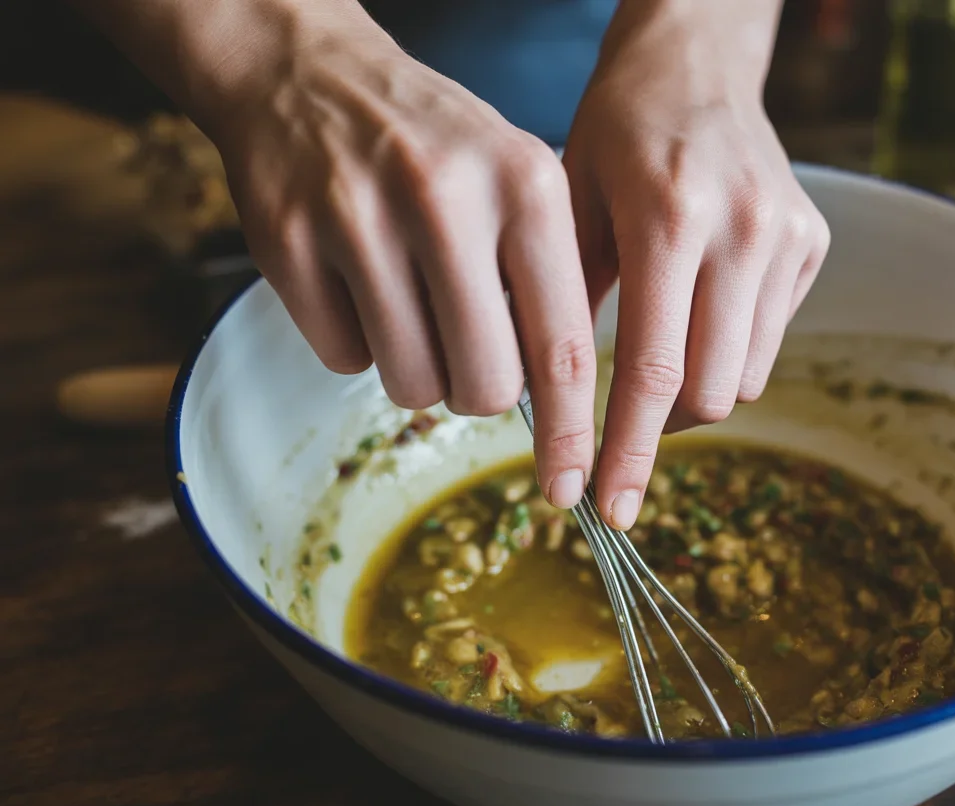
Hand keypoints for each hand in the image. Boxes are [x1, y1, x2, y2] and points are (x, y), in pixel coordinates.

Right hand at [209, 8, 596, 509]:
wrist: (308, 76)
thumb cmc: (434, 147)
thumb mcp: (518, 181)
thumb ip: (547, 280)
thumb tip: (557, 402)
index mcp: (527, 186)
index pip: (564, 345)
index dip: (572, 432)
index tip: (572, 487)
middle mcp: (447, 199)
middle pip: (485, 385)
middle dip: (479, 394)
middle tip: (467, 360)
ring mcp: (359, 220)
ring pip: (411, 383)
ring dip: (416, 370)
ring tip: (408, 304)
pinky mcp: (288, 244)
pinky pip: (343, 360)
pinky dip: (354, 342)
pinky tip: (353, 281)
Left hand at [563, 1, 830, 528]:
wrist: (696, 64)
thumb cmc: (616, 132)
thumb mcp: (569, 203)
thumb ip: (566, 304)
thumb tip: (547, 410)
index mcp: (669, 216)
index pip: (653, 371)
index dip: (628, 452)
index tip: (605, 506)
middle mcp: (742, 228)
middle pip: (710, 392)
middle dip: (658, 434)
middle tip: (615, 437)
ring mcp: (786, 236)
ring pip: (743, 377)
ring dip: (691, 395)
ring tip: (652, 363)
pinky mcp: (812, 243)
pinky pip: (768, 341)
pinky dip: (725, 355)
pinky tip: (696, 315)